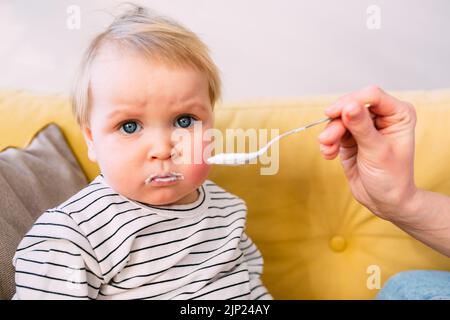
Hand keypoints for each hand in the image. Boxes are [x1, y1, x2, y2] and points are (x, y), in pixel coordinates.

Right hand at [318, 86, 417, 222]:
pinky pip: (334, 132)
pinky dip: (328, 143)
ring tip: (327, 150)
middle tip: (326, 139)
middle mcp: (382, 116)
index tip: (333, 113)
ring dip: (330, 134)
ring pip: (340, 119)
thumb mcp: (377, 151)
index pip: (372, 96)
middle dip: (337, 123)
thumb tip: (348, 106)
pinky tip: (329, 155)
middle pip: (351, 106)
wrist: (384, 201)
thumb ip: (362, 127)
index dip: (351, 102)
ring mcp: (365, 126)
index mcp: (398, 114)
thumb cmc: (391, 178)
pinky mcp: (351, 137)